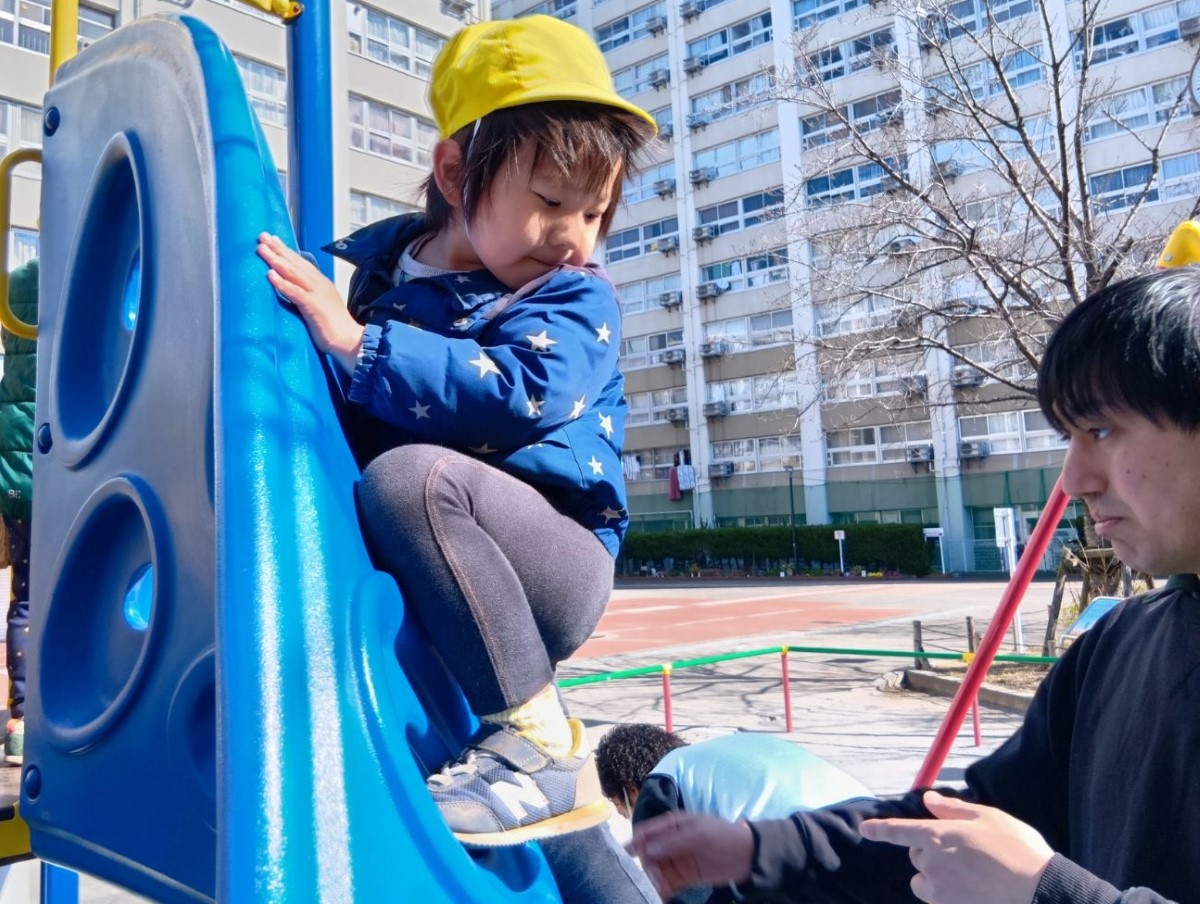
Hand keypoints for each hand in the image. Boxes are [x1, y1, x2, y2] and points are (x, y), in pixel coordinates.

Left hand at [256, 233, 363, 372]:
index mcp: (320, 283)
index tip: (272, 240)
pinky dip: (282, 282)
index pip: (301, 263)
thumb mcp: (321, 304)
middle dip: (278, 248)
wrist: (349, 340)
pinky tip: (270, 274)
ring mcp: (316, 293)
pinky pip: (295, 292)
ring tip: (262, 249)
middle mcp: (318, 283)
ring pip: (293, 272)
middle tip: (262, 235)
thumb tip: (295, 290)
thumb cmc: (334, 326)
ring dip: (276, 260)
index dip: (286, 251)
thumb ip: (309, 294)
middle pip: (295, 262)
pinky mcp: (313, 306)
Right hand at [629, 812, 753, 898]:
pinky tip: (661, 895)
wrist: (748, 855)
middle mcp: (670, 842)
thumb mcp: (699, 834)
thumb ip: (673, 842)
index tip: (627, 856)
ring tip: (660, 888)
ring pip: (656, 870)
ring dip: (654, 880)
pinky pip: (668, 883)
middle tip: (653, 877)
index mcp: (672, 825)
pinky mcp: (684, 877)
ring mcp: (677, 860)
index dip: (635, 842)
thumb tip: (647, 852)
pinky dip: (662, 890)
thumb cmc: (723, 836)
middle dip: (646, 866)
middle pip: (648, 854)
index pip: (647, 832)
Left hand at [860, 791, 1052, 903]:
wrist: (1039, 891)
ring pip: (923, 882)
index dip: (879, 830)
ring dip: (935, 878)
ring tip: (967, 877)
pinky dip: (948, 896)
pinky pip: (937, 900)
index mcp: (937, 835)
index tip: (864, 829)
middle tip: (962, 853)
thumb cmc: (1016, 848)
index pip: (898, 831)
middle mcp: (932, 863)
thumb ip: (952, 809)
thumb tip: (928, 800)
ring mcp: (939, 890)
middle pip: (916, 856)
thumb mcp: (987, 816)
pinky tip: (972, 891)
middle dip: (930, 852)